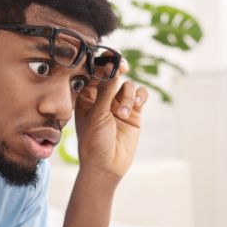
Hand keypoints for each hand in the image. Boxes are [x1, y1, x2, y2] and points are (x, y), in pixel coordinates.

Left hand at [73, 58, 148, 179]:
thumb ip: (106, 89)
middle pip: (113, 74)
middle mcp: (103, 98)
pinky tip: (137, 105)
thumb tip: (111, 66)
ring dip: (128, 96)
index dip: (102, 64)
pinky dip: (140, 96)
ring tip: (124, 113)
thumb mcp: (98, 114)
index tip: (109, 60)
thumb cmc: (94, 142)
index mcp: (87, 96)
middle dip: (118, 69)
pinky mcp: (134, 112)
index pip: (95, 73)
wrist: (107, 167)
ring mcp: (119, 105)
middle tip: (122, 66)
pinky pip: (140, 95)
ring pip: (127, 86)